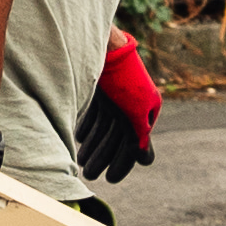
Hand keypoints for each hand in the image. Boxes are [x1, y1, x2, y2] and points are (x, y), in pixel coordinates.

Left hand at [75, 31, 162, 184]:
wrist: (106, 45)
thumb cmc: (122, 80)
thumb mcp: (134, 112)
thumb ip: (140, 138)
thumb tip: (145, 162)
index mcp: (146, 111)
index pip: (135, 144)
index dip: (123, 163)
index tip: (111, 180)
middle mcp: (133, 105)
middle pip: (118, 137)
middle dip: (104, 157)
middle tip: (89, 174)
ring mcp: (117, 96)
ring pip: (105, 127)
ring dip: (94, 145)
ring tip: (81, 160)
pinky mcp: (102, 88)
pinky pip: (96, 113)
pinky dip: (88, 126)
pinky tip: (78, 138)